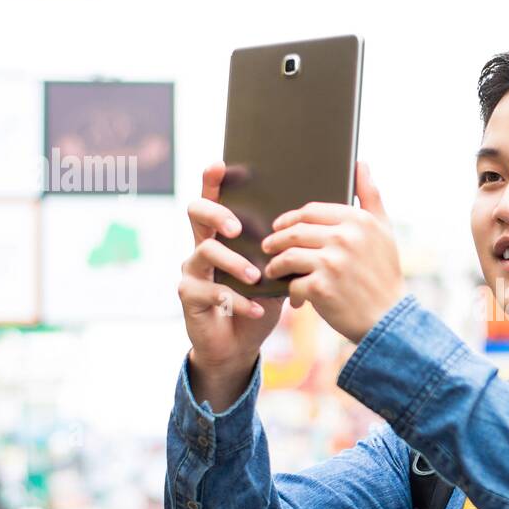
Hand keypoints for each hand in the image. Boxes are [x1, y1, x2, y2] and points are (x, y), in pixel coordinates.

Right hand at [178, 163, 283, 373]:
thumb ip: (289, 248)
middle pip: (196, 212)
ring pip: (205, 251)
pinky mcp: (190, 295)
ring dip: (233, 263)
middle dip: (216, 214)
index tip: (220, 164)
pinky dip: (239, 300)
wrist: (239, 344)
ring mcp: (193, 270)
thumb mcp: (279, 271)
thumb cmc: (261, 301)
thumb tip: (319, 221)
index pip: (216, 198)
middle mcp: (203, 245)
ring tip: (256, 276)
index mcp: (224, 234)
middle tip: (237, 228)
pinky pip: (211, 291)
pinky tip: (257, 308)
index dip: (213, 180)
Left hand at [260, 161, 404, 343]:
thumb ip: (371, 196)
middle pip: (295, 232)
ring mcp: (332, 263)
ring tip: (273, 270)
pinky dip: (290, 292)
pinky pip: (293, 284)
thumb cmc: (385, 275)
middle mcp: (346, 238)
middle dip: (277, 241)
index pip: (311, 211)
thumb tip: (360, 162)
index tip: (280, 227)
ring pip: (288, 256)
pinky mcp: (322, 288)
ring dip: (276, 264)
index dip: (291, 219)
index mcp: (359, 220)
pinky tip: (294, 298)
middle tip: (269, 248)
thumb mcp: (384, 232)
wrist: (390, 321)